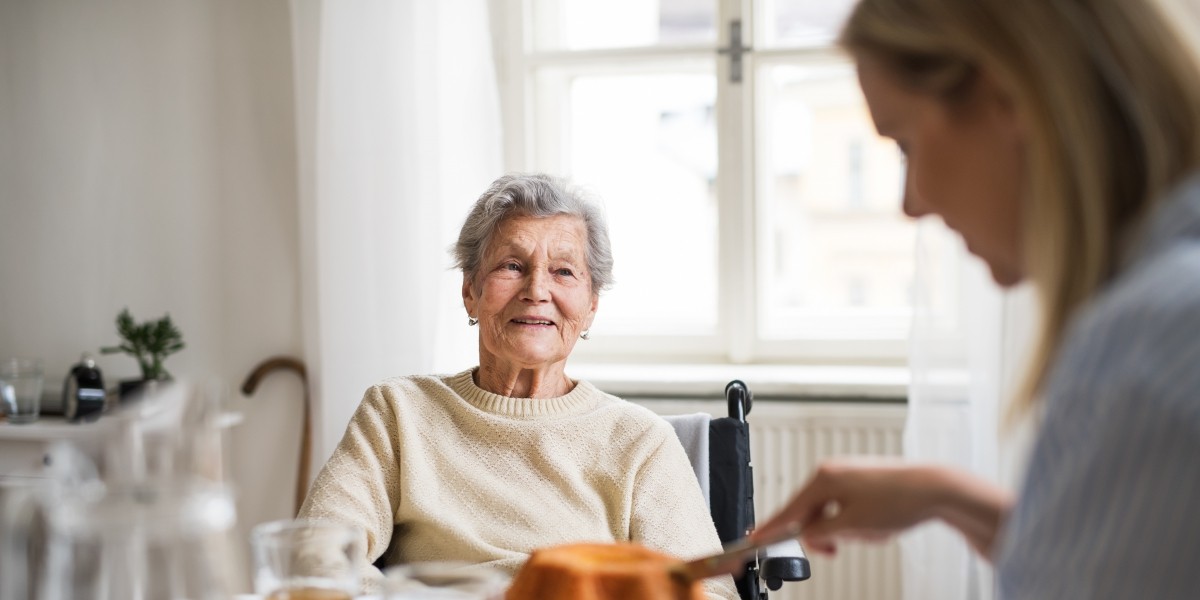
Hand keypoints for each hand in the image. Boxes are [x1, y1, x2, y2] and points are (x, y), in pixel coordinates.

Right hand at [750, 458, 944, 555]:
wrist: (935, 488)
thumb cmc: (898, 501)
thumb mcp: (852, 526)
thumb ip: (821, 533)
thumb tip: (806, 534)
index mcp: (823, 478)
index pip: (788, 510)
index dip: (771, 529)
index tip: (755, 540)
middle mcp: (831, 472)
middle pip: (809, 512)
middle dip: (822, 535)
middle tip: (836, 549)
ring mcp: (847, 474)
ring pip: (829, 512)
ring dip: (842, 529)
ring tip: (867, 532)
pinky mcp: (861, 480)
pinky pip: (844, 506)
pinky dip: (852, 521)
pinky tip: (874, 524)